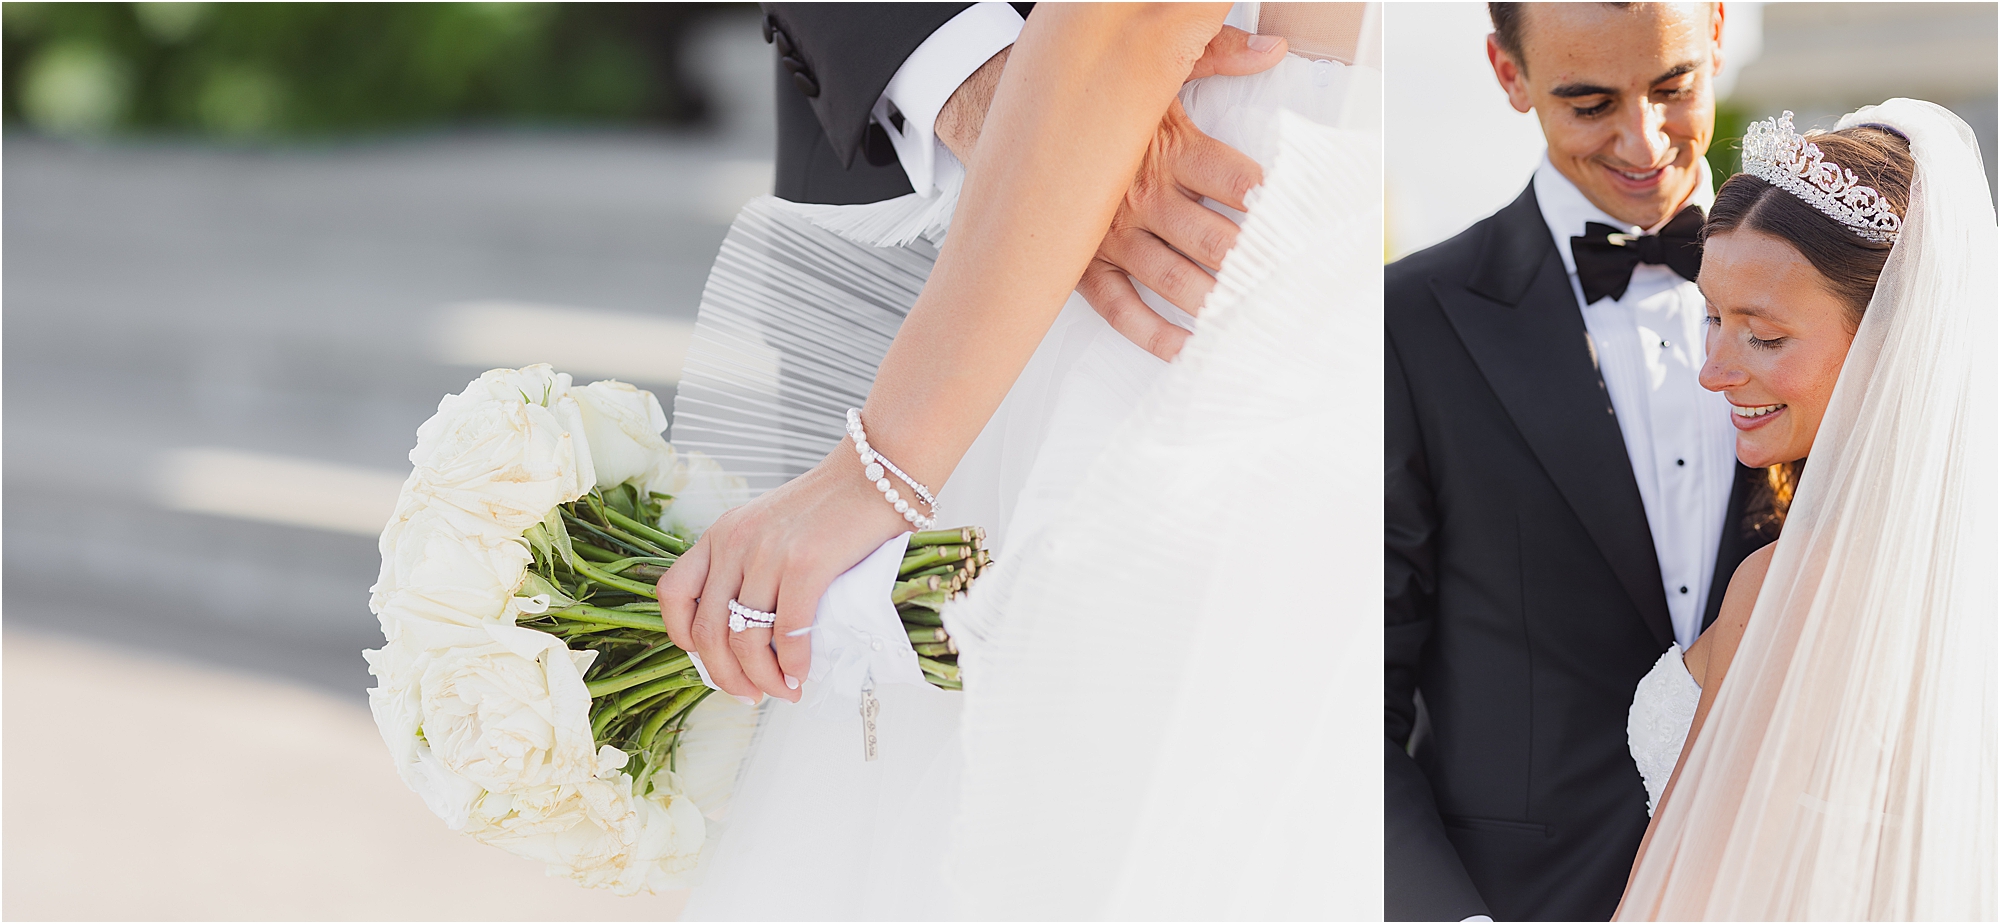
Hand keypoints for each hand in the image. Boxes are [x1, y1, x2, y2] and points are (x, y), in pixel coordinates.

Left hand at [655, 443, 905, 703]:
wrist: (876, 472)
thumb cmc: (832, 506)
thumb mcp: (771, 528)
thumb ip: (752, 567)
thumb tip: (752, 633)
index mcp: (720, 534)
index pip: (673, 593)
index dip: (686, 639)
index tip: (713, 662)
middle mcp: (735, 543)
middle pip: (707, 631)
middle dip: (725, 676)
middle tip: (751, 695)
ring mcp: (768, 553)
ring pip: (745, 639)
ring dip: (763, 679)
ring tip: (784, 691)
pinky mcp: (807, 564)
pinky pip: (787, 631)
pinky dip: (793, 663)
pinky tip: (802, 673)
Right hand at [1078, 27, 1285, 360]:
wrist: (1019, 119)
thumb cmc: (1101, 106)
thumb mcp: (1159, 72)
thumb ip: (1219, 56)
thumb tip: (1272, 49)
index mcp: (1168, 148)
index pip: (1234, 181)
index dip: (1271, 205)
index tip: (1298, 226)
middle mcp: (1142, 195)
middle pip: (1211, 239)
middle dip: (1251, 266)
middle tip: (1284, 285)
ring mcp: (1112, 234)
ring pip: (1172, 277)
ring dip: (1214, 301)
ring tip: (1248, 318)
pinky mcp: (1084, 263)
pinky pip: (1119, 307)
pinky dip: (1152, 333)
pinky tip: (1185, 345)